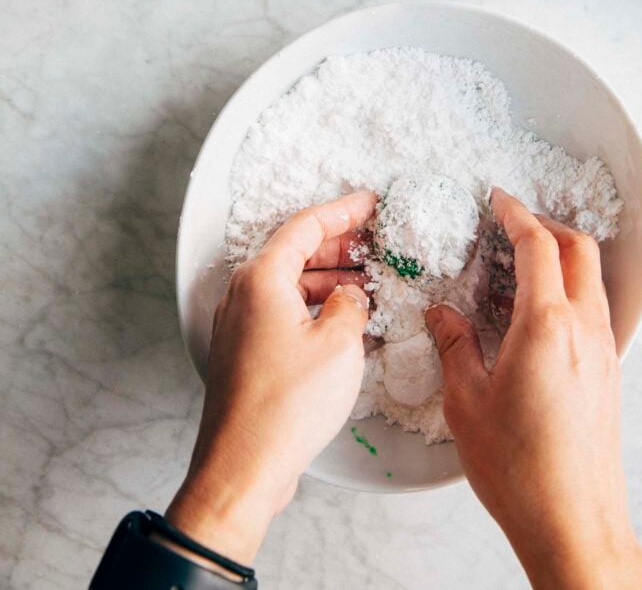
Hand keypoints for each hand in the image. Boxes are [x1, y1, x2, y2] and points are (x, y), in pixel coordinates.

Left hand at [167, 190, 374, 564]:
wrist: (242, 467)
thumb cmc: (285, 405)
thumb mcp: (339, 344)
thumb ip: (350, 304)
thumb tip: (350, 295)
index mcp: (261, 278)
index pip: (305, 226)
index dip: (342, 211)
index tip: (368, 203)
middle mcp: (243, 294)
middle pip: (294, 251)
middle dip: (338, 244)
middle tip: (373, 240)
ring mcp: (240, 325)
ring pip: (289, 284)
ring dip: (328, 279)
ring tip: (368, 283)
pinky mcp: (244, 353)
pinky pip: (283, 313)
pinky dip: (314, 308)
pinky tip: (344, 323)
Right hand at [426, 188, 641, 589]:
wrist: (574, 522)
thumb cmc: (519, 469)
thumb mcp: (466, 403)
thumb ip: (455, 346)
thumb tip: (442, 313)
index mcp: (547, 326)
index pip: (539, 246)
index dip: (517, 214)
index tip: (499, 200)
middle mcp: (584, 330)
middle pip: (579, 250)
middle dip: (547, 225)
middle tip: (512, 222)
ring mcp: (603, 352)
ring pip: (592, 279)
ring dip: (562, 257)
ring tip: (522, 263)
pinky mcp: (608, 374)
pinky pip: (594, 310)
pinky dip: (570, 290)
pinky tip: (537, 313)